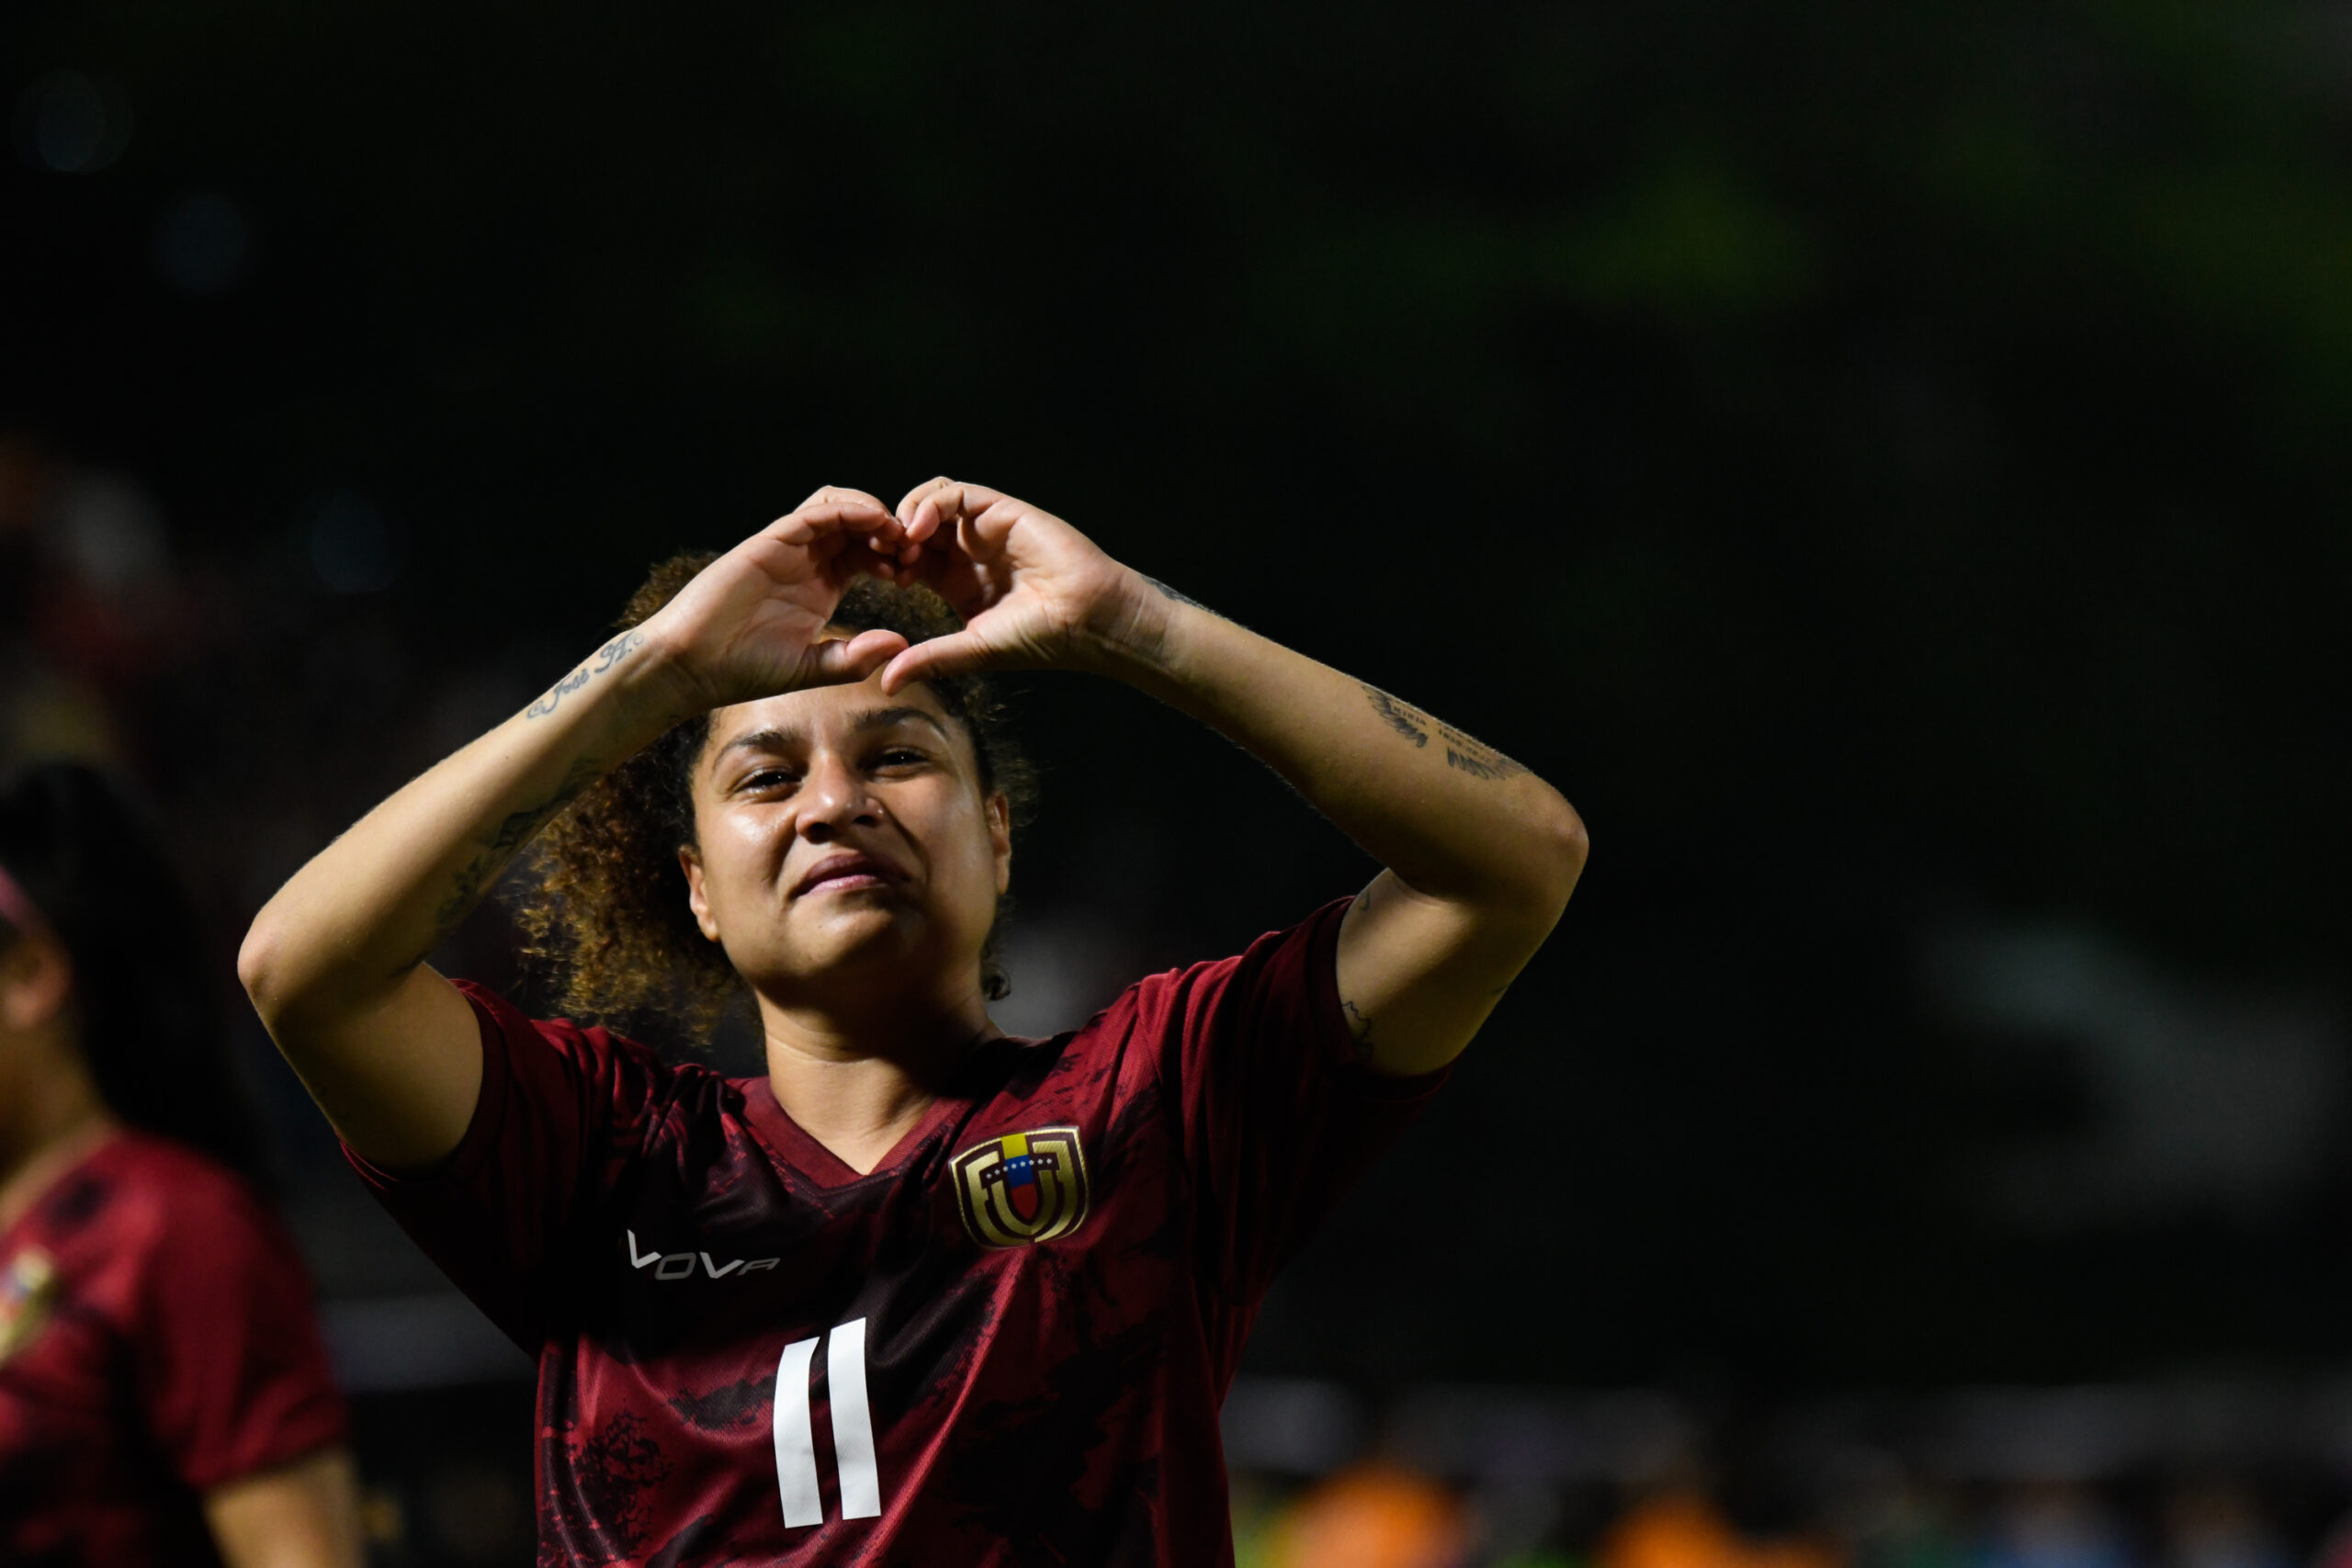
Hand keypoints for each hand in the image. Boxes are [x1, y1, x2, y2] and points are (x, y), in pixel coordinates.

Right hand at [638, 487, 922, 710]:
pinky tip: (874, 522)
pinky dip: (848, 510)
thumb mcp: (812, 669)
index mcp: (821, 585)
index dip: (896, 557)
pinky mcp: (769, 541)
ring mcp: (788, 547)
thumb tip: (900, 646)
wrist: (691, 665)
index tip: (918, 575)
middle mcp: (807, 561)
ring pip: (838, 507)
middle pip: (858, 525)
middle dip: (891, 532)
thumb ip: (854, 658)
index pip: (868, 554)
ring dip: (873, 513)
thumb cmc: (744, 670)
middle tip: (915, 551)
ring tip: (897, 535)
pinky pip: (814, 512)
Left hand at [880, 478, 1149, 689]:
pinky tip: (919, 529)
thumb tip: (887, 684)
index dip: (888, 562)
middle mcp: (968, 551)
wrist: (1085, 620)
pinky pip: (955, 493)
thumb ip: (930, 659)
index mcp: (957, 581)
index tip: (881, 579)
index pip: (909, 557)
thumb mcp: (972, 650)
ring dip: (906, 515)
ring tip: (901, 543)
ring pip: (931, 502)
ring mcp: (984, 528)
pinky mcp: (1000, 510)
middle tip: (882, 556)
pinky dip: (930, 504)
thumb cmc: (1039, 638)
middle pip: (914, 525)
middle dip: (891, 536)